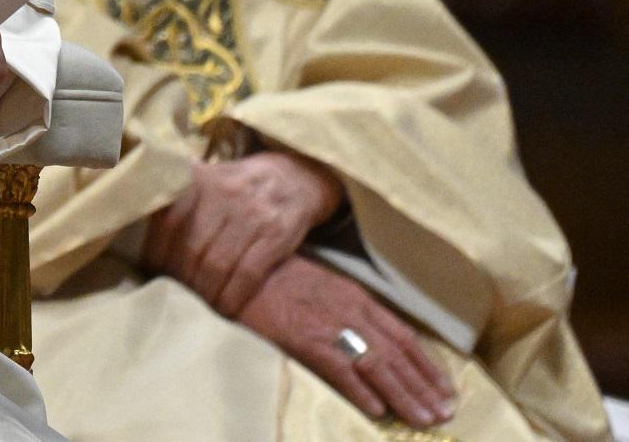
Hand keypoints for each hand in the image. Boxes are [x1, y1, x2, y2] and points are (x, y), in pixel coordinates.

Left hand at [143, 151, 343, 316]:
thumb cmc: (235, 185)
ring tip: (197, 306)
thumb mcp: (202, 175)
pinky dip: (232, 296)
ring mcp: (251, 214)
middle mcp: (222, 194)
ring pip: (217, 264)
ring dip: (204, 293)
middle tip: (174, 294)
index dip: (156, 253)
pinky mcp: (275, 235)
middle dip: (179, 278)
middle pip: (191, 248)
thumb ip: (172, 194)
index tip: (151, 272)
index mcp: (197, 179)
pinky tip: (224, 308)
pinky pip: (247, 273)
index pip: (167, 222)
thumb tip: (131, 216)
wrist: (292, 178)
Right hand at [238, 255, 455, 428]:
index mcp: (356, 297)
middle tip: (444, 413)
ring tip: (423, 419)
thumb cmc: (278, 275)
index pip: (403, 336)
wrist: (243, 269)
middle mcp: (351, 312)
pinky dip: (361, 392)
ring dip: (404, 396)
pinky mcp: (306, 341)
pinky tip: (378, 411)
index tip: (446, 388)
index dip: (427, 364)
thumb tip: (371, 337)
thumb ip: (348, 308)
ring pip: (378, 366)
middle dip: (424, 387)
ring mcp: (330, 327)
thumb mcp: (322, 283)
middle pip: (397, 355)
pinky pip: (341, 371)